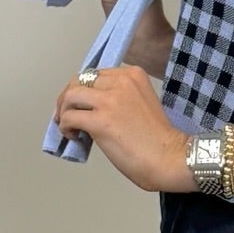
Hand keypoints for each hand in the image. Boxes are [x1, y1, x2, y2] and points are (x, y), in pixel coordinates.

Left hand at [53, 63, 191, 193]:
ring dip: (63, 111)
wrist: (169, 157)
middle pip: (79, 81)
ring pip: (70, 96)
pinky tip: (73, 136)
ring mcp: (110, 100)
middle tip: (66, 115)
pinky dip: (65, 127)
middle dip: (67, 98)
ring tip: (68, 126)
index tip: (80, 105)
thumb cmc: (158, 139)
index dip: (82, 90)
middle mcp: (120, 82)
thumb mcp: (140, 102)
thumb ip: (119, 97)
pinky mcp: (101, 120)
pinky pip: (70, 117)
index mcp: (132, 75)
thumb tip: (91, 107)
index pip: (95, 75)